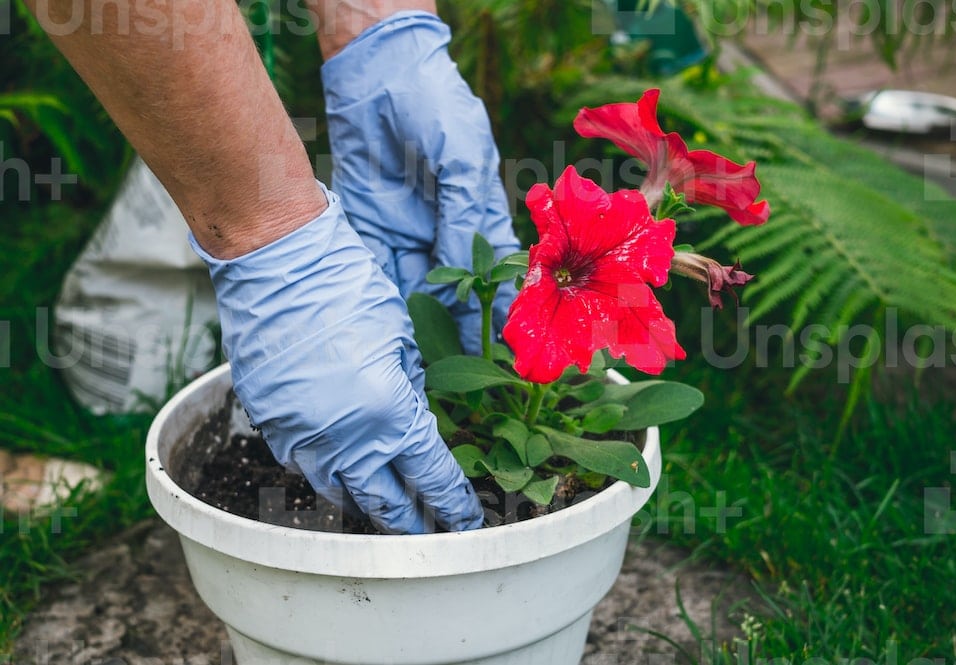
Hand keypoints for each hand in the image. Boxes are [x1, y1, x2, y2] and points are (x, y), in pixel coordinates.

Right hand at [189, 184, 483, 534]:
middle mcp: (345, 438)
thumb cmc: (348, 289)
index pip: (430, 476)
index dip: (451, 502)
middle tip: (425, 533)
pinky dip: (322, 469)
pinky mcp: (270, 423)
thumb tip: (411, 416)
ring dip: (362, 500)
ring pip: (336, 490)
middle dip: (408, 522)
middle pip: (382, 501)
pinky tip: (335, 465)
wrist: (279, 266)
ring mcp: (302, 435)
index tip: (465, 518)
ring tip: (382, 506)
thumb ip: (409, 389)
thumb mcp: (401, 339)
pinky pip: (300, 462)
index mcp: (389, 414)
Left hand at [322, 11, 519, 353]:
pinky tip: (384, 331)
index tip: (505, 346)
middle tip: (459, 372)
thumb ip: (464, 213)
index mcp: (476, 213)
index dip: (500, 308)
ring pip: (414, 288)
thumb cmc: (433, 102)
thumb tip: (466, 269)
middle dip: (456, 328)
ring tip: (421, 364)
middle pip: (453, 291)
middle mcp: (442, 229)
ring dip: (417, 323)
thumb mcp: (461, 155)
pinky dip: (379, 301)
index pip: (494, 272)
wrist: (374, 71)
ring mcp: (405, 230)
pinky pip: (375, 271)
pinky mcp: (368, 226)